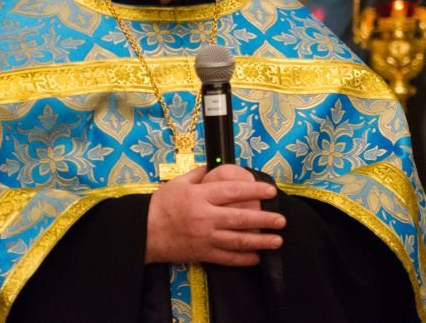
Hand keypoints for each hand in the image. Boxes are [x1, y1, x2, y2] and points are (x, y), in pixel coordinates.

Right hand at [145, 166, 284, 266]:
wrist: (144, 233)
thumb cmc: (160, 205)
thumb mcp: (178, 183)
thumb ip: (199, 174)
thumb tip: (217, 166)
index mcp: (200, 196)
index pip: (233, 191)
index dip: (254, 191)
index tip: (270, 191)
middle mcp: (205, 217)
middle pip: (241, 218)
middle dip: (265, 219)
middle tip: (281, 219)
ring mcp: (205, 238)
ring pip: (238, 241)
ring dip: (260, 241)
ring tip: (277, 240)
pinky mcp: (202, 254)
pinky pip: (227, 258)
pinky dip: (244, 259)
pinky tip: (257, 257)